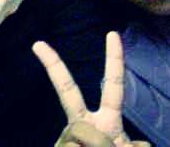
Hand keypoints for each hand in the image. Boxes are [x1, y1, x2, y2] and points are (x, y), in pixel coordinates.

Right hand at [33, 32, 147, 146]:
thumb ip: (127, 146)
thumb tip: (130, 144)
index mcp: (105, 122)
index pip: (113, 87)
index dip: (115, 60)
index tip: (112, 33)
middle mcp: (81, 126)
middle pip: (68, 93)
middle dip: (54, 68)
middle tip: (38, 43)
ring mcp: (66, 140)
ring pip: (82, 136)